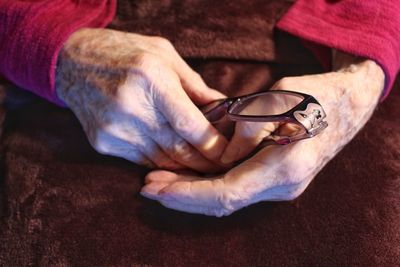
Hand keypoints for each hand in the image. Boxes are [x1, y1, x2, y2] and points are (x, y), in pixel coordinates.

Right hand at [56, 28, 227, 171]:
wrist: (73, 63)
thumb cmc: (125, 53)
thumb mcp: (164, 55)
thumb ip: (195, 85)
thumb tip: (222, 107)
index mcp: (151, 81)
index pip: (190, 125)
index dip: (214, 144)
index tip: (229, 153)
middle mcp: (131, 109)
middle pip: (178, 149)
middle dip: (205, 162)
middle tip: (223, 166)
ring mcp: (115, 130)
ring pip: (162, 161)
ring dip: (186, 167)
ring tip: (204, 166)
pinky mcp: (104, 143)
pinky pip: (142, 161)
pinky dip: (162, 163)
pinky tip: (175, 161)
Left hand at [141, 53, 384, 215]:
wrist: (346, 106)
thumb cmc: (315, 96)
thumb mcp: (280, 99)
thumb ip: (248, 128)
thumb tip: (221, 151)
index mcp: (285, 166)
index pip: (226, 192)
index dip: (187, 194)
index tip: (156, 187)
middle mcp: (283, 186)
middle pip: (222, 202)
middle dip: (182, 196)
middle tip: (147, 186)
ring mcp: (280, 187)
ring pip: (227, 198)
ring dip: (191, 192)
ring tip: (159, 182)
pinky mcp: (275, 181)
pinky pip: (235, 189)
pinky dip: (207, 185)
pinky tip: (186, 177)